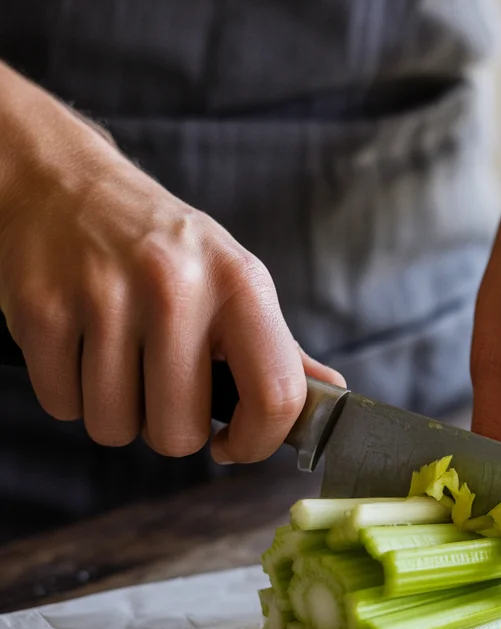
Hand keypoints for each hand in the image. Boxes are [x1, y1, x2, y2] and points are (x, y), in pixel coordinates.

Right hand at [0, 69, 342, 463]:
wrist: (66, 184)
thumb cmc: (164, 250)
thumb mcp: (235, 282)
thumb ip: (280, 349)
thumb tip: (332, 394)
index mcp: (240, 284)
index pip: (274, 397)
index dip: (256, 444)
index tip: (233, 444)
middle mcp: (176, 286)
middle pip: (179, 434)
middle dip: (169, 430)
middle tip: (162, 389)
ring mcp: (104, 295)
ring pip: (115, 427)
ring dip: (116, 413)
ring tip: (120, 364)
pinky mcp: (41, 307)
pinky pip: (62, 405)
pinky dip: (69, 394)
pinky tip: (81, 350)